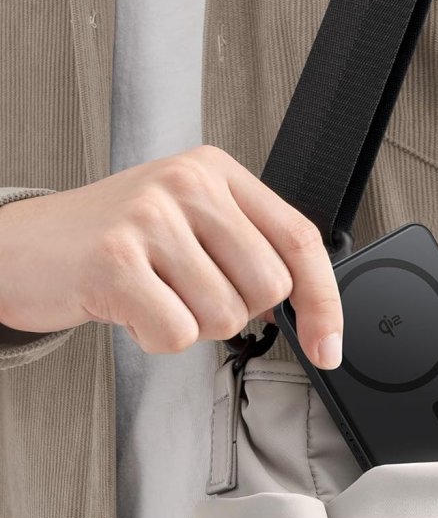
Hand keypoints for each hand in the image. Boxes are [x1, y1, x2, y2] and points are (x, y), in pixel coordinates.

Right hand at [0, 144, 342, 367]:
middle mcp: (187, 184)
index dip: (323, 300)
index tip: (328, 345)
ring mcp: (150, 218)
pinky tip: (131, 309)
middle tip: (189, 293)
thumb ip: (248, 251)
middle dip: (236, 312)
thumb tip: (308, 311)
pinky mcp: (115, 260)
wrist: (25, 248)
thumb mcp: (189, 225)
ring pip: (224, 316)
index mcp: (215, 172)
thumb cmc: (114, 242)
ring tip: (155, 295)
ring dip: (192, 325)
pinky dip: (156, 338)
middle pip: (268, 286)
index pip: (299, 238)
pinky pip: (177, 334)